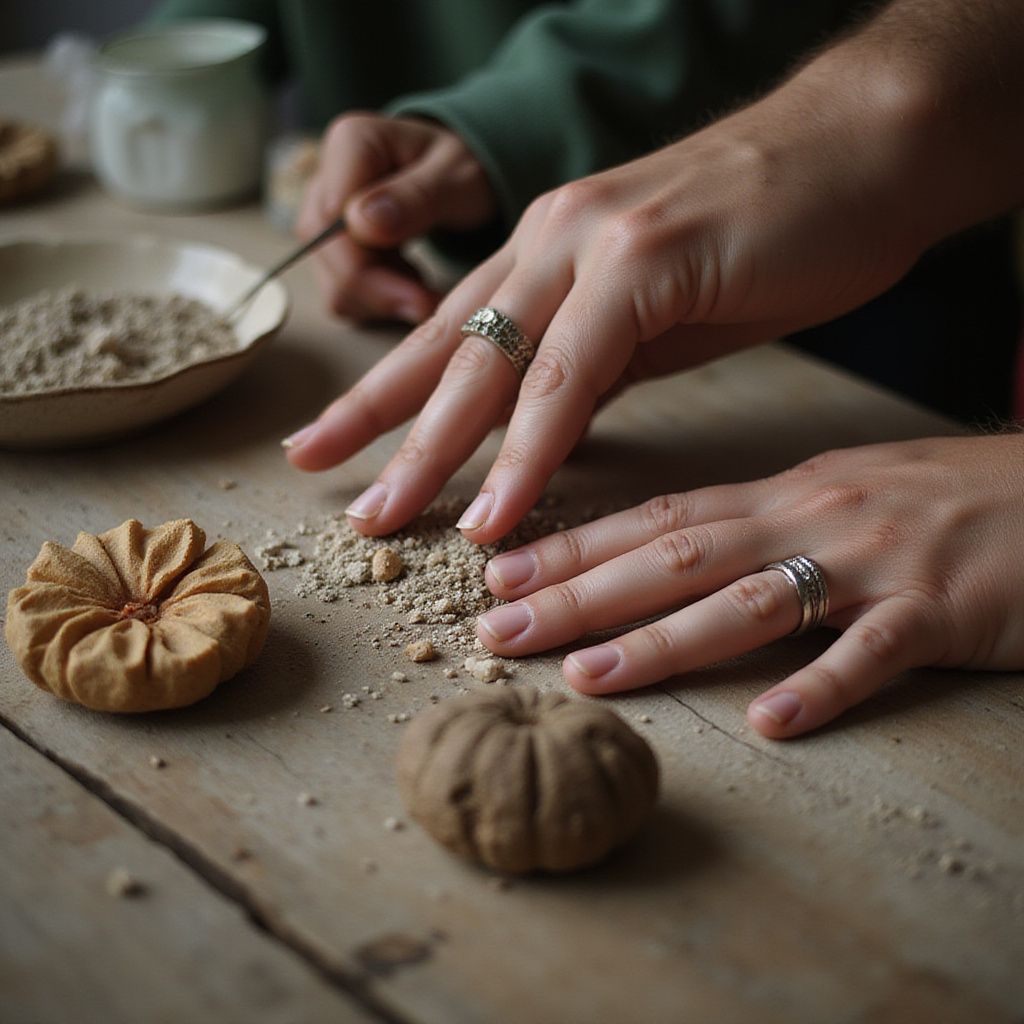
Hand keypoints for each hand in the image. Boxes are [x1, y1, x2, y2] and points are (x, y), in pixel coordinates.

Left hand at [284, 58, 936, 535]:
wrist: (865, 152)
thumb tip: (545, 425)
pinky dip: (529, 447)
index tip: (330, 447)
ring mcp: (590, 245)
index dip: (383, 397)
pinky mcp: (641, 262)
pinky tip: (497, 507)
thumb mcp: (657, 312)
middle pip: (445, 352)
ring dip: (437, 453)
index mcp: (548, 252)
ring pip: (490, 364)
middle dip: (380, 430)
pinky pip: (570, 373)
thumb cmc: (767, 233)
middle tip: (331, 494)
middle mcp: (549, 240)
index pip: (447, 335)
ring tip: (386, 520)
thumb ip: (594, 362)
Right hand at [297, 113, 497, 323]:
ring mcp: (322, 216)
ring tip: (424, 286)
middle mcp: (326, 178)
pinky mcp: (330, 248)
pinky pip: (342, 293)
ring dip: (381, 299)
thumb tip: (361, 225)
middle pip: (327, 256)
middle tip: (430, 305)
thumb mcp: (456, 178)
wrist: (460, 176)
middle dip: (380, 292)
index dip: (367, 268)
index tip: (419, 295)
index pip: (331, 222)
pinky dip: (378, 303)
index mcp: (351, 144)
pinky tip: (407, 284)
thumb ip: (415, 198)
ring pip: (332, 281)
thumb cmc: (462, 169)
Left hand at [475, 434, 1023, 737]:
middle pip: (678, 556)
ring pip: (752, 601)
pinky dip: (822, 687)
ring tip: (589, 674)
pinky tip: (770, 723)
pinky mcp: (945, 610)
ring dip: (664, 641)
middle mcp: (813, 517)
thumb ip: (764, 521)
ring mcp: (877, 562)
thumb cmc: (951, 498)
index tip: (502, 569)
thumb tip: (680, 550)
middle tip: (498, 625)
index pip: (660, 516)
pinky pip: (875, 654)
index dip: (577, 546)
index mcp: (786, 492)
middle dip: (582, 594)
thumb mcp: (844, 494)